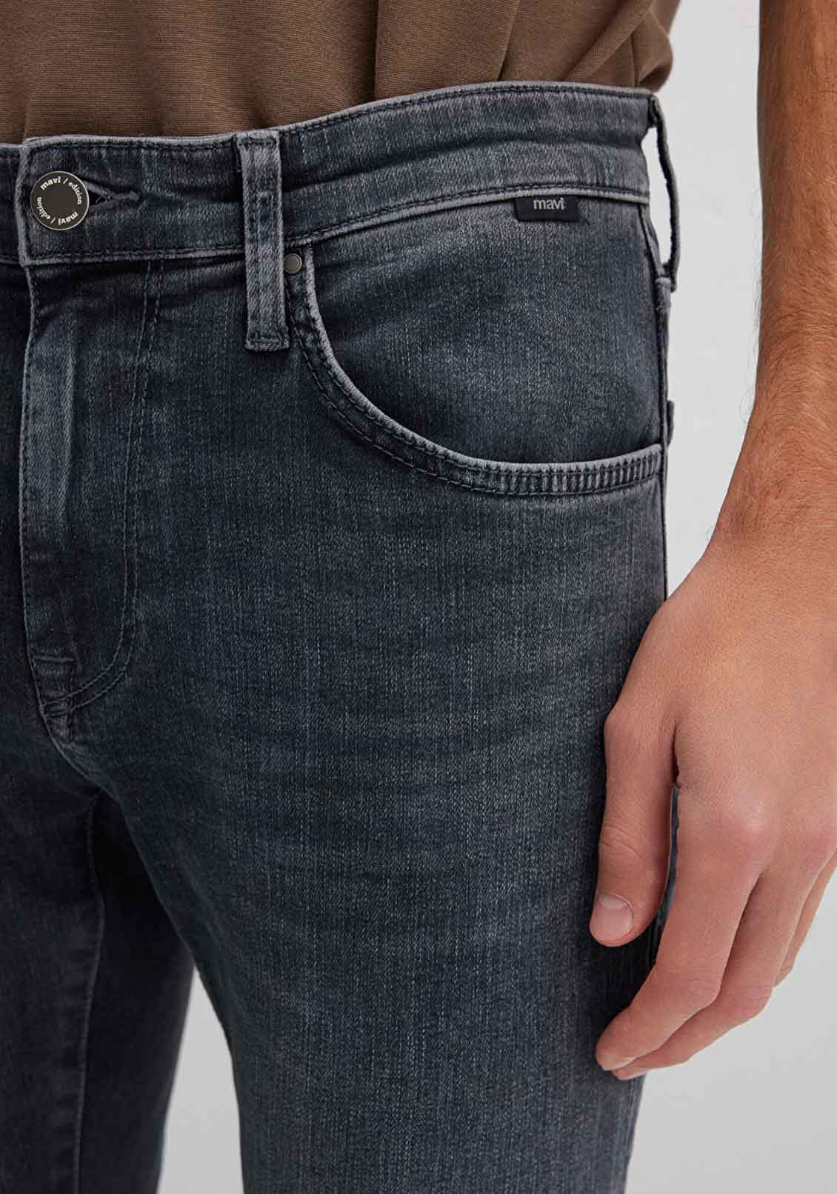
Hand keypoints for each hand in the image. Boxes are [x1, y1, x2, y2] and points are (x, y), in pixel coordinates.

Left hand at [590, 531, 836, 1079]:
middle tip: (632, 1055)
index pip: (689, 971)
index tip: (609, 1051)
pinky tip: (718, 955)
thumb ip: (627, 838)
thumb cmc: (712, 637)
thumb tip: (612, 929)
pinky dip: (756, 961)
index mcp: (733, 829)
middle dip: (685, 1038)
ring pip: (778, 963)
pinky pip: (800, 923)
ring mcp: (829, 843)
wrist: (798, 583)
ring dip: (722, 1008)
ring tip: (668, 1021)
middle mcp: (796, 852)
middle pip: (743, 989)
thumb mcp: (636, 728)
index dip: (647, 1026)